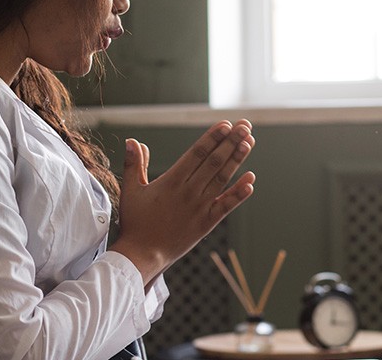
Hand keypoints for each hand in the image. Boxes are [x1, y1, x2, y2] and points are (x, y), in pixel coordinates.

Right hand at [110, 120, 255, 286]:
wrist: (142, 256)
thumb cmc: (135, 223)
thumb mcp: (130, 190)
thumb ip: (134, 164)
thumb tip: (132, 141)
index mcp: (171, 181)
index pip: (197, 153)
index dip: (213, 138)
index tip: (225, 124)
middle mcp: (189, 192)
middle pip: (214, 161)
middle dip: (231, 141)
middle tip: (245, 125)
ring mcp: (200, 208)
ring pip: (223, 179)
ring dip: (237, 160)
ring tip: (249, 142)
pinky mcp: (207, 223)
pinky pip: (226, 205)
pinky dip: (239, 193)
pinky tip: (251, 180)